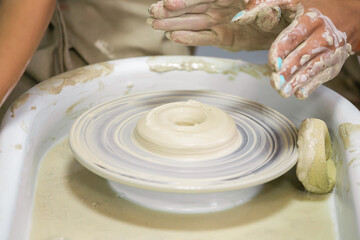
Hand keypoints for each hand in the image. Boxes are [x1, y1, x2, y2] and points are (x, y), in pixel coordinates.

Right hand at [147, 0, 279, 50]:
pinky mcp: (222, 37)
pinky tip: (173, 37)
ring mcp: (218, 21)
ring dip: (173, 24)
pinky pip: (204, 37)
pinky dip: (190, 38)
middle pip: (191, 8)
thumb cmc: (275, 5)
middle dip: (171, 11)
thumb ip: (251, 2)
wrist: (282, 23)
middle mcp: (218, 6)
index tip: (168, 3)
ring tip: (155, 25)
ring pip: (192, 22)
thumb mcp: (264, 0)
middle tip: (153, 14)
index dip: (184, 1)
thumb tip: (244, 4)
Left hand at [233, 0, 359, 98]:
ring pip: (314, 68)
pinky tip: (299, 94)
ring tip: (283, 92)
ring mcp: (332, 51)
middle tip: (275, 82)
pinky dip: (312, 86)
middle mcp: (324, 35)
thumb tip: (239, 18)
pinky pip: (324, 77)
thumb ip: (263, 6)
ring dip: (298, 82)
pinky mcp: (335, 63)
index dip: (281, 50)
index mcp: (311, 18)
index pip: (294, 36)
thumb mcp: (290, 2)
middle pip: (303, 55)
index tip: (271, 64)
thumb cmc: (310, 10)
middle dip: (288, 70)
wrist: (346, 18)